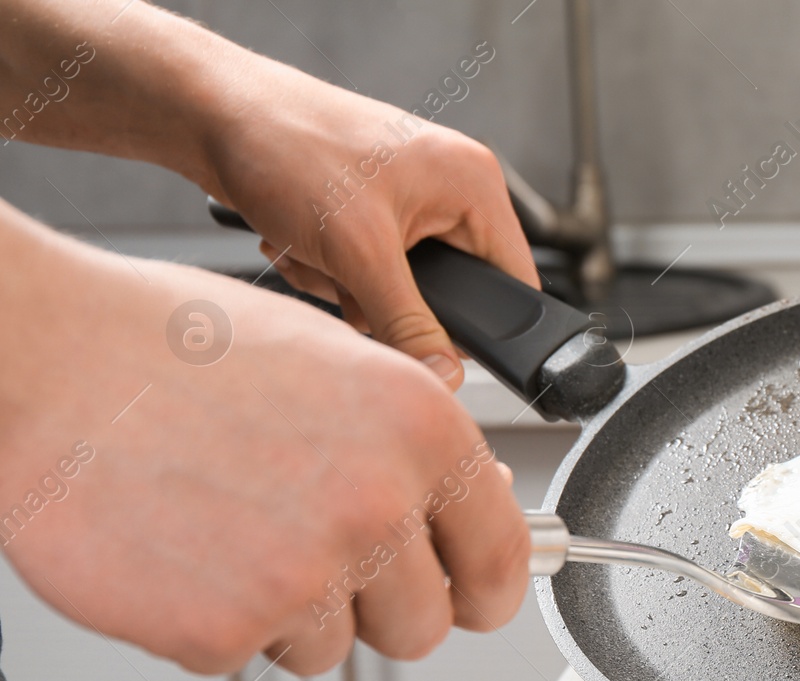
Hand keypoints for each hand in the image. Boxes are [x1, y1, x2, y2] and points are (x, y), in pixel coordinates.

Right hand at [0, 214, 530, 675]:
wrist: (39, 358)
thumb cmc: (167, 345)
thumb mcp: (331, 358)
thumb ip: (411, 442)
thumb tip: (473, 495)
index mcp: (420, 429)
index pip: (503, 559)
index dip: (487, 589)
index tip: (473, 598)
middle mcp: (376, 504)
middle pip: (424, 625)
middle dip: (379, 607)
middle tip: (316, 556)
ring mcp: (302, 575)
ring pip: (335, 648)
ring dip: (292, 612)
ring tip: (229, 530)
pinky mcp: (222, 631)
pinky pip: (249, 657)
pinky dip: (216, 622)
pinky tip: (183, 552)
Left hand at [199, 61, 539, 388]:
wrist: (214, 113)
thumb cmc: (290, 147)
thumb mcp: (358, 252)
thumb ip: (409, 323)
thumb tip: (444, 375)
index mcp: (474, 185)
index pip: (513, 282)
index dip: (478, 324)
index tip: (431, 340)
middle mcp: (450, 190)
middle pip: (449, 293)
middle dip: (388, 301)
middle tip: (348, 277)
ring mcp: (409, 200)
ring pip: (401, 290)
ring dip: (349, 287)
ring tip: (313, 252)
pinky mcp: (370, 210)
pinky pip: (368, 272)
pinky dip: (330, 271)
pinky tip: (299, 242)